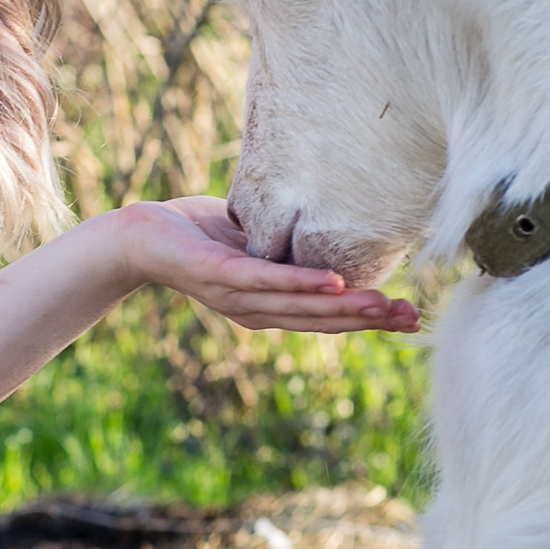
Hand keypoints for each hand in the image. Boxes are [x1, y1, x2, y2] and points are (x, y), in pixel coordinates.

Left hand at [108, 198, 419, 333]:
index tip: (409, 318)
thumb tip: (326, 228)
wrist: (135, 236)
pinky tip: (333, 284)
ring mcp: (236, 295)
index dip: (366, 319)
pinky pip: (264, 280)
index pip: (324, 316)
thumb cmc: (194, 234)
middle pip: (320, 319)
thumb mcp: (252, 239)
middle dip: (369, 320)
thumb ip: (286, 245)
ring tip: (386, 307)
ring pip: (299, 306)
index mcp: (265, 305)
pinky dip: (300, 284)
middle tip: (414, 319)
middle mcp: (254, 310)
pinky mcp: (217, 273)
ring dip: (346, 308)